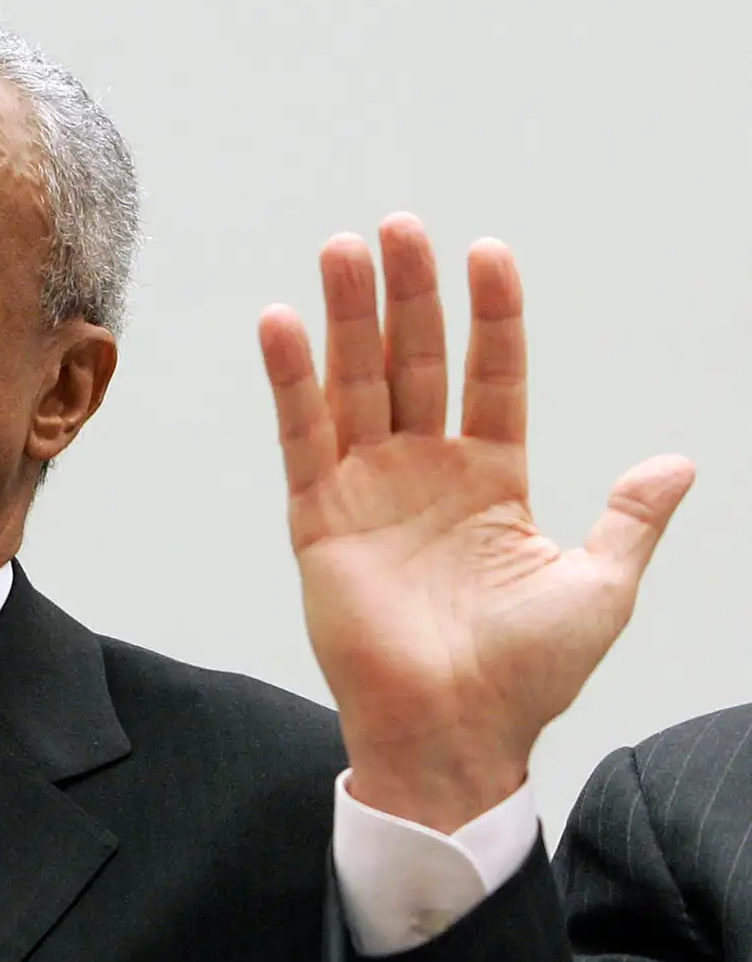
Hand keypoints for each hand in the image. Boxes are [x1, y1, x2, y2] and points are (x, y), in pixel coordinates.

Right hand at [260, 214, 694, 832]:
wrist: (456, 734)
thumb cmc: (526, 675)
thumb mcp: (600, 587)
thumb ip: (630, 518)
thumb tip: (676, 461)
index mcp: (492, 481)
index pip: (491, 377)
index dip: (492, 317)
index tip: (487, 251)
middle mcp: (423, 474)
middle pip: (413, 363)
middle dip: (407, 294)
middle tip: (398, 226)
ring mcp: (367, 493)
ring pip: (355, 386)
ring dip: (347, 318)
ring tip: (343, 248)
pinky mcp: (319, 523)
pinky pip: (302, 440)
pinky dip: (290, 382)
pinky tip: (284, 324)